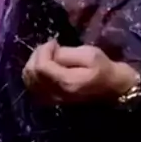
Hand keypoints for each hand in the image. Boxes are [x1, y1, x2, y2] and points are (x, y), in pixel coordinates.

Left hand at [22, 40, 140, 104]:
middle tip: (50, 47)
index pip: (41, 67)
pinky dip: (34, 73)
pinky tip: (45, 66)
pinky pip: (32, 86)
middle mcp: (55, 94)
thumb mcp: (90, 54)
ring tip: (48, 55)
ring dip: (34, 63)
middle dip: (37, 55)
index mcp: (66, 83)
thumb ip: (67, 54)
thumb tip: (51, 53)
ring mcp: (51, 99)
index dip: (43, 50)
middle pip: (31, 74)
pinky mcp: (51, 99)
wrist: (111, 88)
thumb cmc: (103, 68)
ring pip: (28, 80)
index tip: (55, 42)